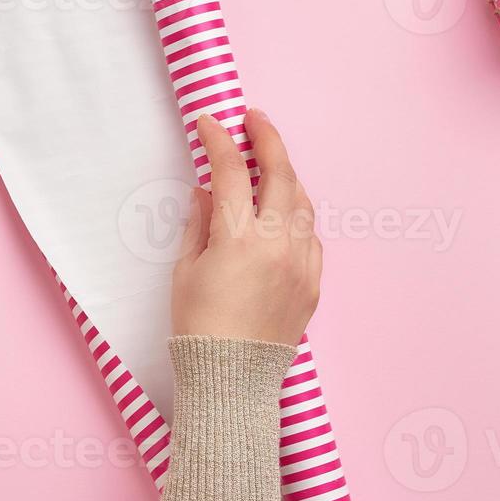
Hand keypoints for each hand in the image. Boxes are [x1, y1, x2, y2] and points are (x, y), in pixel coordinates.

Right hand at [171, 110, 320, 345]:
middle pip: (281, 174)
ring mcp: (301, 263)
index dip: (218, 141)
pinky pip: (311, 236)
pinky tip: (281, 214)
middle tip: (254, 119)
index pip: (231, 172)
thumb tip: (207, 190)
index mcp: (238, 239)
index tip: (209, 122)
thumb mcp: (186, 269)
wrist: (231, 381)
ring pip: (302, 202)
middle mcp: (277, 244)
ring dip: (286, 176)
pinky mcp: (313, 284)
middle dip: (268, 139)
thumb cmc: (198, 326)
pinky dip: (296, 216)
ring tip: (268, 164)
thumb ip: (200, 222)